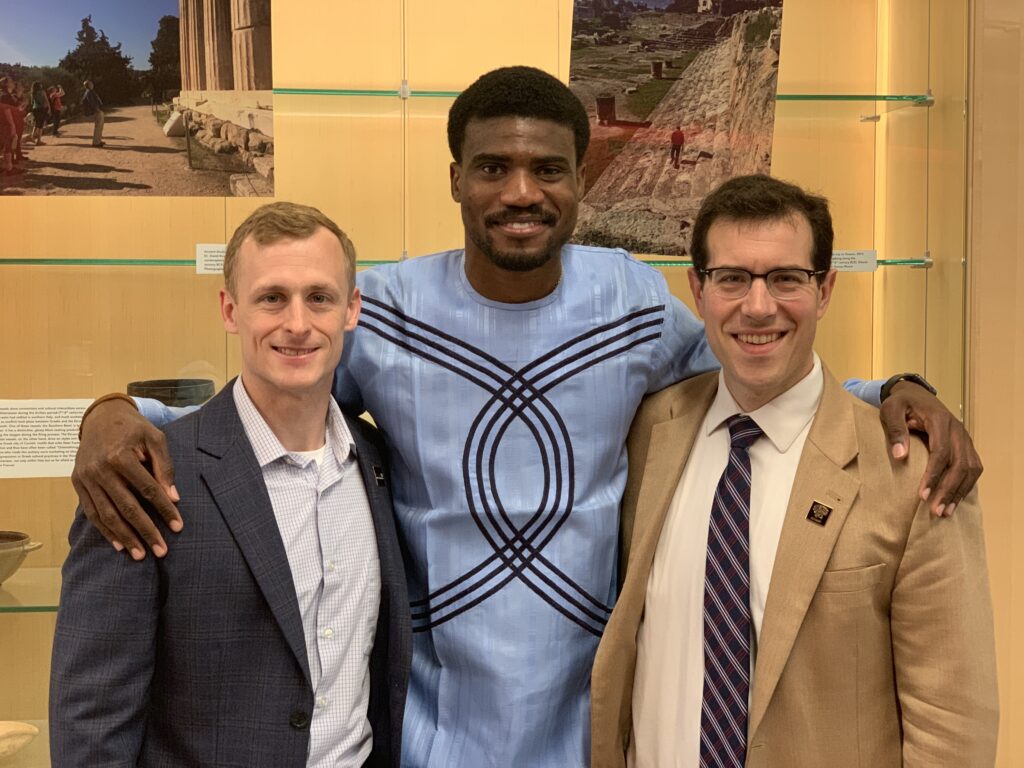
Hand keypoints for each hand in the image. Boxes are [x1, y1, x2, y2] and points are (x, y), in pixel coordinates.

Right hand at [70, 397, 181, 558]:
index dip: (164, 509)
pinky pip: (92, 512)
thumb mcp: (155, 438)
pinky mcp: (78, 484)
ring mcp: (85, 478)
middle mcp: (99, 469)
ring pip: (107, 515)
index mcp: (120, 455)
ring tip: (140, 555)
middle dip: (145, 531)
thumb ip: (165, 467)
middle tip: (162, 551)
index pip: (148, 489)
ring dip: (125, 537)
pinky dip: (105, 531)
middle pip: (126, 507)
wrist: (101, 417)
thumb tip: (173, 498)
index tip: (178, 526)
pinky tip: (120, 544)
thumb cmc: (134, 428)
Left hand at [879, 381, 982, 516]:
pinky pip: (973, 467)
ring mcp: (964, 438)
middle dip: (949, 490)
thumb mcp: (891, 410)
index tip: (922, 495)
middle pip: (960, 464)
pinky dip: (966, 485)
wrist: (915, 394)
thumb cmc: (900, 403)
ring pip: (971, 469)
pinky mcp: (965, 445)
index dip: (934, 475)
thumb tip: (900, 455)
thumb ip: (895, 430)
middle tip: (935, 511)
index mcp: (940, 421)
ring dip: (960, 492)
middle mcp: (957, 430)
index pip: (941, 453)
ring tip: (945, 512)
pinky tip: (954, 500)